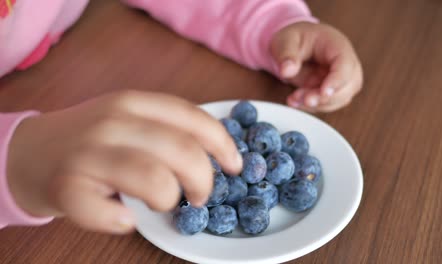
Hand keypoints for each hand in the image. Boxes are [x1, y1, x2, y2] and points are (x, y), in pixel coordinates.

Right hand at [7, 90, 241, 232]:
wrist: (28, 153)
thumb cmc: (91, 141)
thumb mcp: (128, 119)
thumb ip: (167, 128)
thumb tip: (218, 155)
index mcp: (133, 103)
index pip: (193, 119)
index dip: (223, 145)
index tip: (236, 166)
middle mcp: (112, 123)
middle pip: (184, 153)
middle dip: (204, 182)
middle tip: (200, 197)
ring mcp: (88, 155)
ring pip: (156, 182)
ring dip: (168, 200)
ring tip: (159, 204)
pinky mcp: (68, 189)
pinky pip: (114, 216)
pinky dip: (125, 222)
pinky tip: (121, 216)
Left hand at [271, 22, 362, 111]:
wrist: (293, 46)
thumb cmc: (294, 39)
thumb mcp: (285, 40)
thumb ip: (286, 54)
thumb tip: (287, 71)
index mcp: (337, 46)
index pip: (346, 65)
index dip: (337, 81)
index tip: (323, 92)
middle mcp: (345, 63)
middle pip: (348, 86)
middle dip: (325, 97)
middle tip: (303, 99)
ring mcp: (342, 79)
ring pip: (340, 99)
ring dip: (317, 104)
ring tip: (294, 99)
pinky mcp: (333, 91)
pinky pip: (328, 104)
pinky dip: (312, 107)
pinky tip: (295, 101)